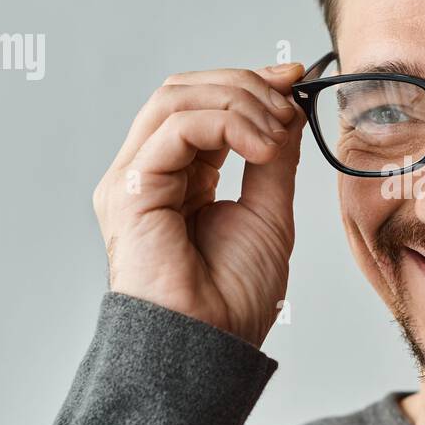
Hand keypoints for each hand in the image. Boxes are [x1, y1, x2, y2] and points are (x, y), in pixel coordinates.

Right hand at [92, 63, 307, 346]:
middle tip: (290, 101)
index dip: (249, 83)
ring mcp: (133, 178)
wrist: (213, 347)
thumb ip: (274, 157)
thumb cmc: (233, 298)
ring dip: (240, 100)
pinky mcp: (129, 188)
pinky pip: (176, 128)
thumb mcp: (270, 211)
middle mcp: (149, 172)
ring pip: (178, 98)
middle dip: (246, 85)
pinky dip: (227, 122)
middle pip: (185, 90)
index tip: (295, 77)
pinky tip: (262, 146)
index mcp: (178, 177)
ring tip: (278, 130)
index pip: (203, 105)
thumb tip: (288, 107)